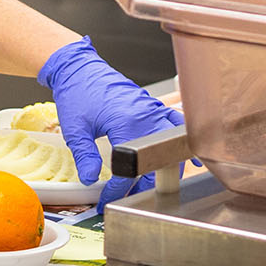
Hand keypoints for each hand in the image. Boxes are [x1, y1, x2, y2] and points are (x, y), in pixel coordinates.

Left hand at [40, 38, 183, 205]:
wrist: (80, 68)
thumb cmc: (78, 92)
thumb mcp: (75, 128)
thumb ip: (85, 156)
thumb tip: (90, 179)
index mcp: (126, 122)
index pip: (130, 167)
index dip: (119, 188)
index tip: (108, 197)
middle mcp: (145, 115)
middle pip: (157, 161)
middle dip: (146, 185)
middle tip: (133, 197)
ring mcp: (153, 109)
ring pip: (170, 146)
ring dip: (165, 167)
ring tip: (153, 184)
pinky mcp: (153, 106)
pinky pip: (176, 125)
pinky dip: (182, 141)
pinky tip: (190, 156)